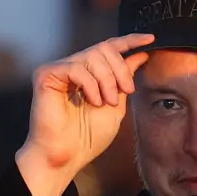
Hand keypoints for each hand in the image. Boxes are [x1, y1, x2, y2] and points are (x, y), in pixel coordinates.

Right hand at [17, 34, 153, 195]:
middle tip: (126, 92)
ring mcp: (59, 70)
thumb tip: (140, 55)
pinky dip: (90, 85)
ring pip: (92, 56)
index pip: (109, 47)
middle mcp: (73, 67)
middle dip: (120, 70)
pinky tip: (93, 101)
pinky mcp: (45, 75)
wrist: (67, 156)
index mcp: (90, 73)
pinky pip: (76, 67)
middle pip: (104, 48)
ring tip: (107, 102)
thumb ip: (125, 79)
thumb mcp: (117, 105)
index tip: (150, 39)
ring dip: (107, 80)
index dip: (129, 40)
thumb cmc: (87, 137)